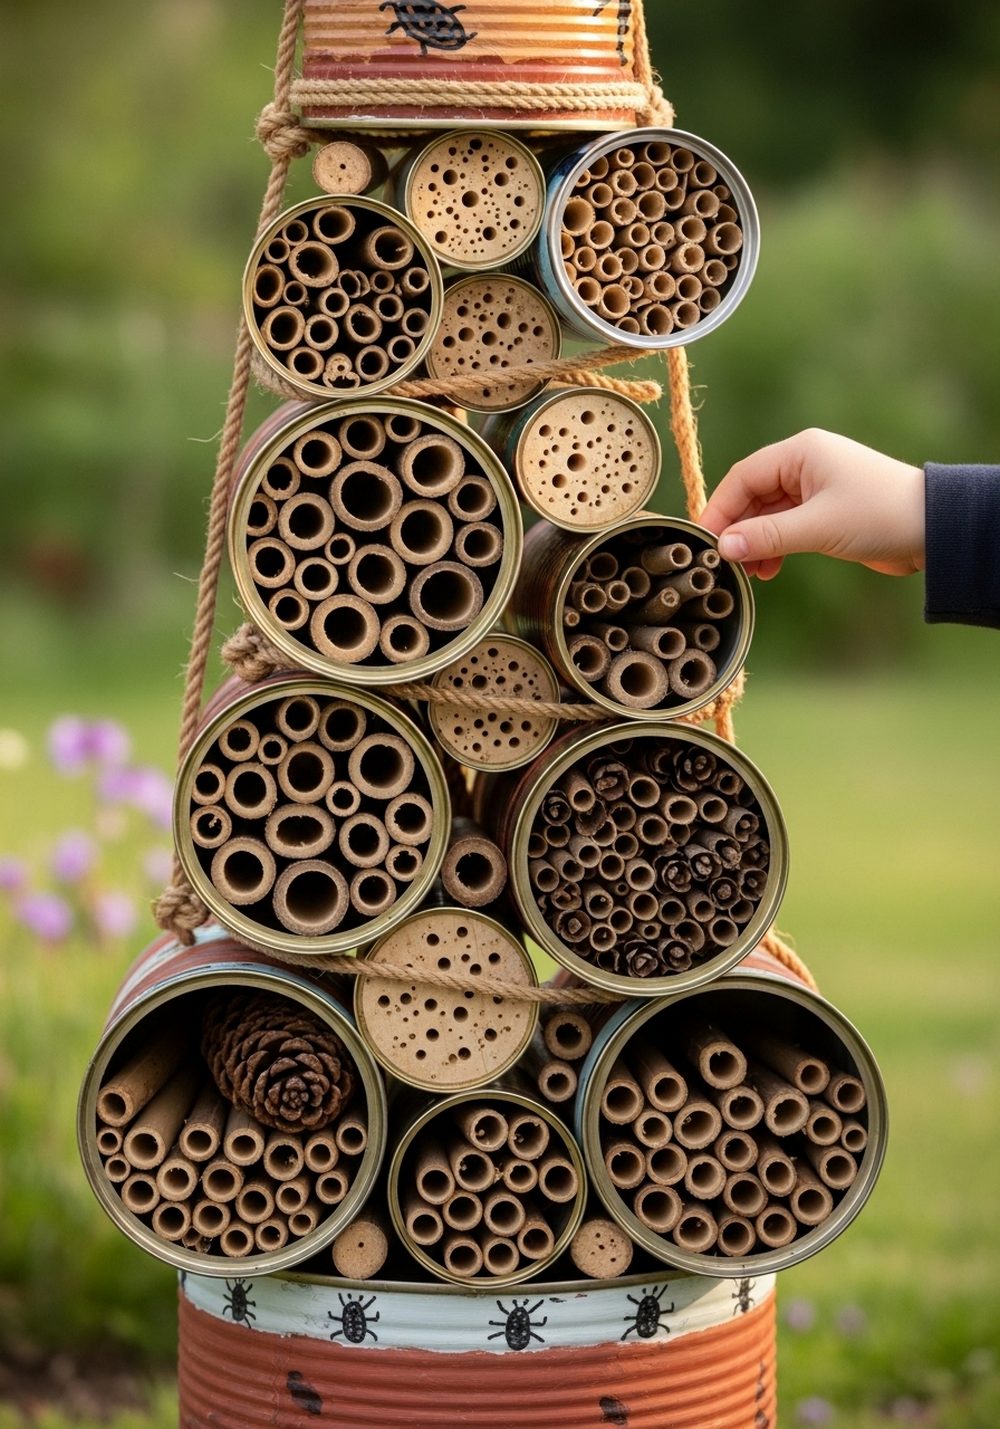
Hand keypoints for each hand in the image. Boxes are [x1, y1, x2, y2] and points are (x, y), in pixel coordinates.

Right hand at [699, 429, 924, 579]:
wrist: (933, 528)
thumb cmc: (878, 514)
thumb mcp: (817, 527)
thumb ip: (767, 536)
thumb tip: (724, 547)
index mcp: (800, 452)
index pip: (743, 476)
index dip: (720, 509)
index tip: (706, 541)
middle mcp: (804, 465)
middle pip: (752, 495)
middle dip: (738, 529)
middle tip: (724, 562)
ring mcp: (815, 489)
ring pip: (767, 513)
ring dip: (755, 542)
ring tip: (750, 572)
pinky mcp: (825, 512)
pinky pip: (785, 526)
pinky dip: (774, 546)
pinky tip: (769, 569)